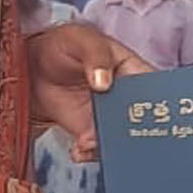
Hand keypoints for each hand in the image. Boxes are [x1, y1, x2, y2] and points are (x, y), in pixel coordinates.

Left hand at [26, 23, 149, 162]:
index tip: (146, 115)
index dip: (158, 104)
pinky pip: (98, 149)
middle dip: (134, 134)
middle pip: (143, 121)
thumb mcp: (80, 39)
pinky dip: (89, 153)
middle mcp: (126, 97)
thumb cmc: (64, 45)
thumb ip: (95, 54)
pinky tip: (79, 147)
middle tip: (116, 133)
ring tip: (90, 141)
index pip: (156, 90)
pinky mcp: (91, 132)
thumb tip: (103, 81)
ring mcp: (109, 117)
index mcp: (133, 70)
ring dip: (110, 146)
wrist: (34, 68)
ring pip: (122, 139)